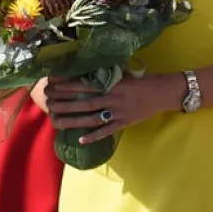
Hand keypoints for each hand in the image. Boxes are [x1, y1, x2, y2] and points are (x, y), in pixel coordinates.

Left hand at [45, 73, 179, 143]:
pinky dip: (94, 136)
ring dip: (73, 121)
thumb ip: (111, 76)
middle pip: (84, 102)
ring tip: (57, 122)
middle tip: (48, 104)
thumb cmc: (146, 81)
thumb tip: (94, 72)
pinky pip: (106, 131)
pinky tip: (80, 139)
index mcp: (113, 84)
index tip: (53, 84)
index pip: (85, 85)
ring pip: (91, 118)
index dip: (68, 85)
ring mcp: (118, 112)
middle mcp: (113, 98)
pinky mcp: (124, 122)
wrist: (164, 93)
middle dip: (65, 103)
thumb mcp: (127, 75)